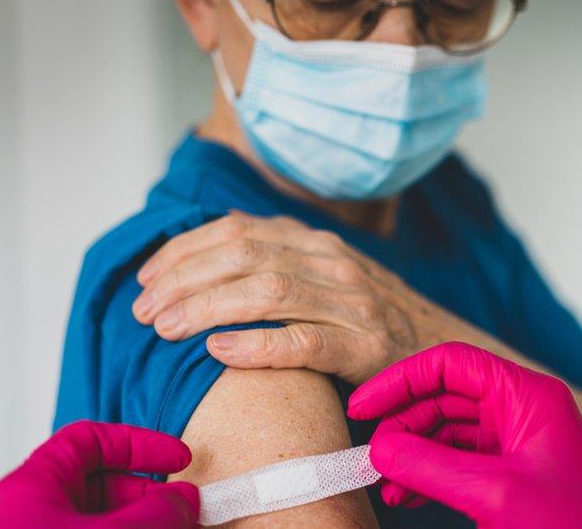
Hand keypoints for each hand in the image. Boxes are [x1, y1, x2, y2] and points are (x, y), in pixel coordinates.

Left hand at [0, 421, 198, 528]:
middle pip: (102, 483)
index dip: (139, 443)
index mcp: (34, 487)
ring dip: (146, 520)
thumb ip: (158, 510)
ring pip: (104, 517)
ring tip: (182, 527)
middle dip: (150, 493)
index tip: (178, 459)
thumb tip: (187, 499)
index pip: (90, 439)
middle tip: (184, 506)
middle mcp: (35, 513)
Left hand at [133, 211, 439, 383]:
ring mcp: (352, 303)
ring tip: (164, 328)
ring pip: (267, 292)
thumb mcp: (325, 276)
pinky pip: (304, 341)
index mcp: (316, 242)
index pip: (237, 230)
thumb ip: (278, 261)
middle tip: (142, 310)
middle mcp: (333, 262)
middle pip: (244, 256)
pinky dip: (257, 344)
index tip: (145, 277)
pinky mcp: (366, 347)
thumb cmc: (367, 319)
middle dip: (183, 279)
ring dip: (205, 308)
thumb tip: (208, 253)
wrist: (439, 349)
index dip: (183, 250)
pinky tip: (219, 351)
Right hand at [348, 343, 581, 528]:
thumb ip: (431, 467)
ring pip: (445, 430)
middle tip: (373, 458)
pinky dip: (427, 474)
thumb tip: (380, 451)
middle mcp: (518, 408)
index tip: (363, 406)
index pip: (451, 364)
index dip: (402, 380)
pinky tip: (405, 494)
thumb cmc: (570, 523)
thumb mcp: (494, 493)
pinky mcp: (507, 469)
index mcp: (526, 394)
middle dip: (403, 426)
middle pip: (443, 397)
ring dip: (410, 455)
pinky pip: (455, 459)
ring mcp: (512, 439)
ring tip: (386, 484)